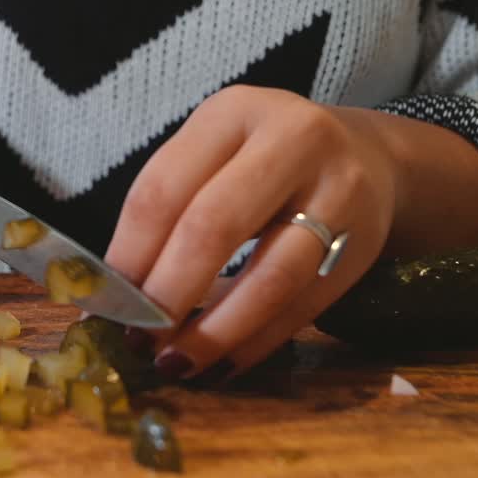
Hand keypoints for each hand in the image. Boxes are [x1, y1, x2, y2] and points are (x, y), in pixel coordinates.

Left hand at [104, 85, 402, 380]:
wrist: (369, 158)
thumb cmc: (264, 163)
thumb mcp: (217, 155)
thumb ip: (169, 209)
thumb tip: (112, 297)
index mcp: (233, 113)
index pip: (164, 188)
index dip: (130, 254)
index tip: (107, 304)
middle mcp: (292, 139)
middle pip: (215, 226)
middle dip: (169, 294)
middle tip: (140, 339)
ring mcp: (338, 191)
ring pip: (270, 277)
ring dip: (216, 331)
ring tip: (178, 361)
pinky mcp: (362, 244)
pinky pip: (302, 306)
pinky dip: (256, 342)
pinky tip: (223, 364)